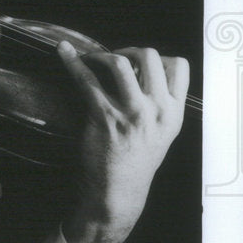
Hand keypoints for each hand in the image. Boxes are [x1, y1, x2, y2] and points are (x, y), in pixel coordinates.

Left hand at [57, 41, 188, 242]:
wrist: (118, 193)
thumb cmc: (135, 162)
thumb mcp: (161, 133)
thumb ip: (158, 104)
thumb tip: (138, 72)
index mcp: (174, 113)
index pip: (180, 67)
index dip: (158, 58)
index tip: (139, 61)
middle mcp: (156, 110)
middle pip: (150, 56)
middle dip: (129, 50)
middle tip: (113, 57)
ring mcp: (131, 113)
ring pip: (121, 63)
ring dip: (101, 55)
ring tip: (91, 60)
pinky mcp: (104, 116)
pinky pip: (86, 80)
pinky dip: (72, 62)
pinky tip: (63, 54)